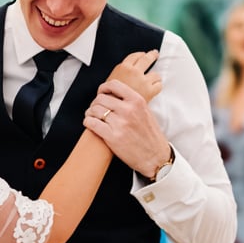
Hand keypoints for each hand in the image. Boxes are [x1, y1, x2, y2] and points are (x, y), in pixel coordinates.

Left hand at [84, 51, 169, 177]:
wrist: (155, 157)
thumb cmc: (150, 136)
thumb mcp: (146, 112)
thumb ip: (131, 102)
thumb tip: (113, 95)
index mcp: (137, 101)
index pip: (114, 85)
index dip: (103, 88)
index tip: (101, 93)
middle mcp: (128, 110)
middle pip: (101, 98)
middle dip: (95, 103)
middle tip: (96, 108)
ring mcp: (120, 123)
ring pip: (95, 110)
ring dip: (90, 113)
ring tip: (92, 116)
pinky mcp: (112, 137)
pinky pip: (92, 123)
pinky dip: (88, 122)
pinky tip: (90, 124)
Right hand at [104, 50, 161, 100]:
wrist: (113, 110)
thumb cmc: (109, 98)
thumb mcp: (109, 82)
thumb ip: (118, 75)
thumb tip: (123, 75)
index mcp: (123, 68)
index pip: (134, 56)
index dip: (140, 55)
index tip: (143, 54)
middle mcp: (134, 72)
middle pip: (147, 58)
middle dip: (152, 55)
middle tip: (154, 54)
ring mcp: (143, 81)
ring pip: (156, 74)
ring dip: (155, 76)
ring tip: (154, 78)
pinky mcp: (150, 91)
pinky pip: (159, 85)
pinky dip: (157, 86)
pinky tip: (154, 88)